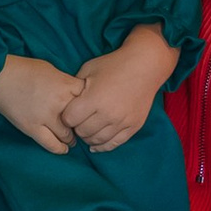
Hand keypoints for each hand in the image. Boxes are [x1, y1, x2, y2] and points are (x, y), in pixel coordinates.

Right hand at [0, 52, 83, 158]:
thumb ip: (66, 84)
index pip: (89, 100)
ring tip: (72, 139)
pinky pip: (51, 144)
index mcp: (66, 85)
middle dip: (81, 124)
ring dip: (71, 138)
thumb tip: (76, 95)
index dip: (89, 105)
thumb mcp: (53, 70)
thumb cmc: (25, 70)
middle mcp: (60, 102)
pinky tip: (64, 149)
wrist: (0, 78)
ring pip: (67, 135)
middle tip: (80, 127)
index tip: (86, 109)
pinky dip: (60, 148)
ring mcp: (46, 117)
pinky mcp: (33, 128)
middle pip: (80, 120)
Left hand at [63, 23, 178, 154]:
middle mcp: (107, 113)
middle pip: (82, 132)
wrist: (145, 65)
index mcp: (93, 99)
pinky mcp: (133, 126)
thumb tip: (65, 103)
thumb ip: (75, 88)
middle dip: (77, 127)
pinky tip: (96, 144)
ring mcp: (121, 122)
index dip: (66, 116)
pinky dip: (102, 146)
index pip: (69, 119)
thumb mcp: (89, 69)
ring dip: (88, 137)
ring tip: (88, 129)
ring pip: (96, 140)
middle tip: (79, 120)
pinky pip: (114, 144)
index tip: (69, 112)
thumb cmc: (114, 64)